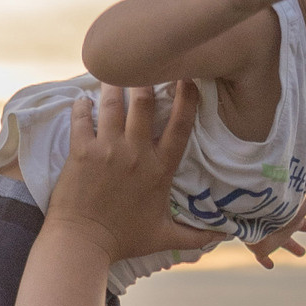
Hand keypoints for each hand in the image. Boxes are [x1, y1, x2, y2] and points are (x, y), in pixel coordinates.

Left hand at [51, 81, 223, 264]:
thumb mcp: (164, 237)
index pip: (180, 126)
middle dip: (145, 77)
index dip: (186, 97)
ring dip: (113, 84)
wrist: (83, 245)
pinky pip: (81, 118)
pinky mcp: (81, 151)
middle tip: (143, 60)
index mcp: (160, 170)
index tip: (187, 76)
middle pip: (144, 102)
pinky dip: (81, 106)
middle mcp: (136, 154)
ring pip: (112, 103)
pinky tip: (82, 99)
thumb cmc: (124, 241)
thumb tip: (223, 237)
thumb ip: (195, 236)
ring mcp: (107, 150)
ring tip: (112, 70)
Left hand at [247, 188, 305, 268]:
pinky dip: (265, 261)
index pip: (305, 222)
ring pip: (282, 243)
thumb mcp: (303, 205)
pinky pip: (262, 257)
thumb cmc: (280, 210)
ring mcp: (271, 238)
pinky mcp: (260, 249)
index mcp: (291, 220)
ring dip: (292, 246)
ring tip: (302, 252)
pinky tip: (270, 266)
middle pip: (296, 229)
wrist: (256, 217)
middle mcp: (282, 228)